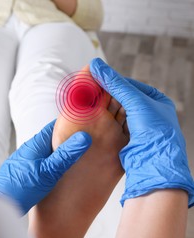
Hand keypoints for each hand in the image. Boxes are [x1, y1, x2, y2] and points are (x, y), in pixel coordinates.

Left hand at [0, 120, 91, 214]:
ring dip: (62, 152)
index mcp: (36, 143)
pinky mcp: (25, 170)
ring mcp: (27, 159)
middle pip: (53, 138)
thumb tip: (84, 137)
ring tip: (79, 157)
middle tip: (89, 142)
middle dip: (69, 139)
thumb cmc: (21, 187)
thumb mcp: (48, 171)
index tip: (88, 124)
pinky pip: (44, 162)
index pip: (56, 126)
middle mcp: (31, 148)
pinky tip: (61, 172)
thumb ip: (66, 155)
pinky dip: (54, 163)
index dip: (71, 123)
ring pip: (48, 151)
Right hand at [90, 58, 193, 206]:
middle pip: (123, 99)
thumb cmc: (154, 131)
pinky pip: (115, 125)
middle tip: (89, 90)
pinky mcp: (130, 139)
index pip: (130, 86)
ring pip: (117, 113)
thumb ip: (115, 84)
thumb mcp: (135, 101)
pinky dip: (105, 121)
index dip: (112, 82)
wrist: (154, 164)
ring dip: (104, 109)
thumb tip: (95, 65)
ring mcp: (140, 127)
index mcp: (157, 100)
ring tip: (88, 103)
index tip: (95, 78)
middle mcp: (150, 113)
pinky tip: (94, 118)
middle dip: (107, 96)